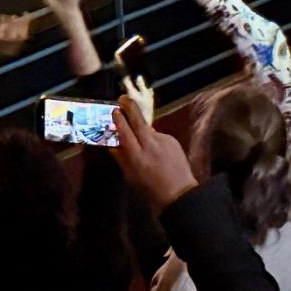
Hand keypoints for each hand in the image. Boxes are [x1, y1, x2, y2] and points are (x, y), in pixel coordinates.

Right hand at [112, 93, 197, 209]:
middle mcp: (150, 146)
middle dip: (130, 107)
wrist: (179, 193)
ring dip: (141, 127)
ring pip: (148, 129)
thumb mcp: (131, 176)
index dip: (119, 120)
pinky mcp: (173, 140)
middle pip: (138, 121)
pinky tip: (154, 150)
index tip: (114, 109)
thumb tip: (111, 143)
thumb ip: (121, 157)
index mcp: (137, 157)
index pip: (126, 132)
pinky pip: (159, 136)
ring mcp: (164, 141)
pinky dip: (153, 139)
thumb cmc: (150, 188)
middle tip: (122, 97)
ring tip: (138, 136)